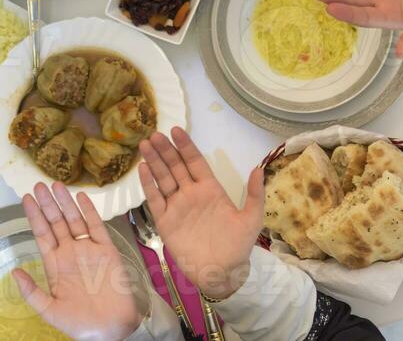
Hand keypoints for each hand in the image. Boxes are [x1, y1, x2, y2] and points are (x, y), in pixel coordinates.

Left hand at [13, 182, 140, 340]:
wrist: (112, 328)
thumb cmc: (80, 323)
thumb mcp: (50, 311)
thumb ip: (32, 292)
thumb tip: (13, 272)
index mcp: (55, 265)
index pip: (42, 235)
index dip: (35, 217)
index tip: (26, 198)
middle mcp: (70, 253)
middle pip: (56, 223)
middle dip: (47, 204)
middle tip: (38, 185)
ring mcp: (88, 249)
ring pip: (74, 220)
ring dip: (65, 203)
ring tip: (56, 185)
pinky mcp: (106, 250)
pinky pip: (96, 226)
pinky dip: (88, 211)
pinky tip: (80, 197)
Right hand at [138, 127, 265, 300]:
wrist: (221, 273)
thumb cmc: (238, 245)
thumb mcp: (251, 218)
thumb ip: (255, 194)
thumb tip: (259, 168)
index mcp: (210, 189)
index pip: (195, 161)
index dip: (186, 146)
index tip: (176, 129)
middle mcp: (191, 193)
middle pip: (176, 166)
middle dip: (166, 150)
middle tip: (154, 134)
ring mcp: (177, 206)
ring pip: (163, 179)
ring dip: (154, 161)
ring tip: (145, 144)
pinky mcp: (166, 221)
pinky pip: (155, 200)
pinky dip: (149, 185)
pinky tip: (143, 169)